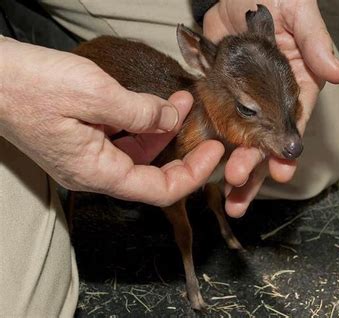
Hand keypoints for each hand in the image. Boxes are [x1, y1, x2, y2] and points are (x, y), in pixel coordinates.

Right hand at [0, 38, 223, 205]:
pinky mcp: (82, 138)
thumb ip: (139, 111)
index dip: (193, 174)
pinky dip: (141, 121)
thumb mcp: (94, 94)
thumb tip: (169, 116)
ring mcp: (87, 155)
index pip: (159, 190)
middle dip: (182, 148)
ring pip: (138, 152)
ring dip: (162, 128)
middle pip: (152, 172)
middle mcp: (94, 170)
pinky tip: (155, 102)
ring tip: (182, 101)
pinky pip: (122, 137)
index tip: (214, 152)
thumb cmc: (29, 86)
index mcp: (97, 172)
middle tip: (203, 125)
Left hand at [203, 0, 338, 216]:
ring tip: (227, 197)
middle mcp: (271, 100)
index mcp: (296, 85)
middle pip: (265, 142)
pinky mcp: (220, 96)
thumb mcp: (298, 13)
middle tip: (238, 184)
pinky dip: (210, 147)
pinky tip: (203, 166)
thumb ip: (315, 42)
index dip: (287, 150)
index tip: (281, 172)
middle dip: (254, 166)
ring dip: (235, 168)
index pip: (294, 124)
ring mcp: (244, 101)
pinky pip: (215, 125)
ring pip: (241, 142)